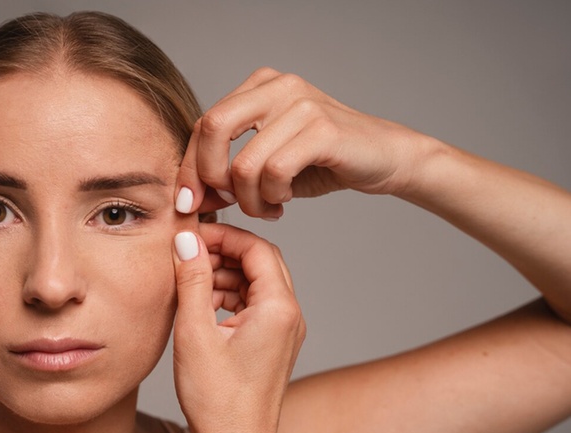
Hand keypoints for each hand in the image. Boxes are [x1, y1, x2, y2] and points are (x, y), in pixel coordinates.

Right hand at [171, 222, 304, 432]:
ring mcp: (283, 333)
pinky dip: (228, 298)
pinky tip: (201, 307)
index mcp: (279, 308)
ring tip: (189, 282)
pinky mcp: (272, 347)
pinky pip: (254, 307)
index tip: (191, 235)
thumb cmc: (218, 402)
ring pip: (256, 284)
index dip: (223, 235)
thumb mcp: (195, 333)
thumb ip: (193, 280)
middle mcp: (289, 317)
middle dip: (224, 252)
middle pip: (261, 263)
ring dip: (225, 275)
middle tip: (189, 253)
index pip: (257, 248)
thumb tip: (187, 240)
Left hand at [175, 68, 426, 218]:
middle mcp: (277, 86)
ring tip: (267, 208)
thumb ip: (227, 171)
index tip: (190, 203)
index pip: (204, 124)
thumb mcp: (265, 164)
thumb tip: (187, 198)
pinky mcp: (322, 130)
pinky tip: (284, 202)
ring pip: (244, 162)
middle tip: (228, 203)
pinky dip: (272, 197)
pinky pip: (274, 172)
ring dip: (249, 199)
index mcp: (258, 87)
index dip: (189, 167)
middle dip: (210, 176)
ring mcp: (301, 104)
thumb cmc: (320, 162)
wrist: (383, 158)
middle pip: (213, 128)